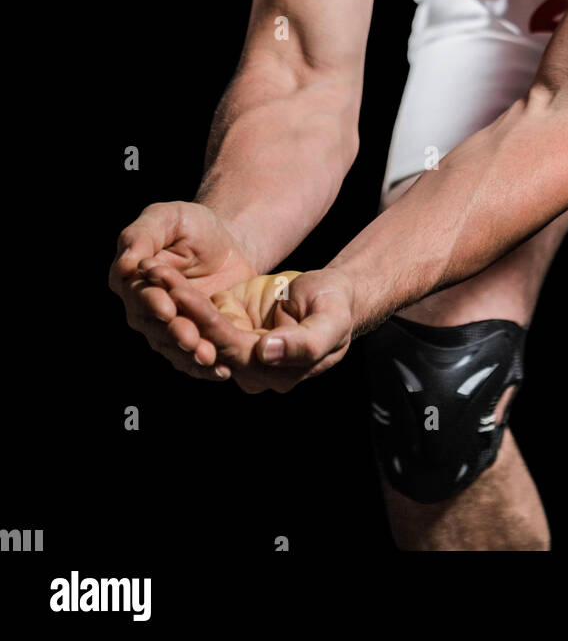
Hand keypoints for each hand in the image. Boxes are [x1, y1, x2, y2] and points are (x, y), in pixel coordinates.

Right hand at [108, 201, 258, 381]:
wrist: (227, 245)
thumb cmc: (193, 225)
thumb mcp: (169, 217)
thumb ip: (144, 234)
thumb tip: (126, 262)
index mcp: (131, 278)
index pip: (137, 293)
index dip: (152, 302)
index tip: (167, 307)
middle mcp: (142, 308)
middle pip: (154, 326)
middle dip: (173, 333)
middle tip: (191, 338)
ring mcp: (165, 328)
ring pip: (172, 346)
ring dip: (188, 355)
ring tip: (208, 358)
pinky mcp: (190, 339)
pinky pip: (192, 358)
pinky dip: (205, 367)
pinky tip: (221, 371)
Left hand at [144, 264, 355, 393]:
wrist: (333, 295)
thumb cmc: (336, 307)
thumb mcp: (331, 322)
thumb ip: (304, 343)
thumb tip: (265, 353)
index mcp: (275, 374)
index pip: (231, 349)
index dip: (206, 322)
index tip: (182, 294)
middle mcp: (250, 369)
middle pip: (206, 341)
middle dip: (180, 309)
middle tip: (157, 278)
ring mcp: (238, 350)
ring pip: (198, 330)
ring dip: (174, 301)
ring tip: (154, 271)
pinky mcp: (230, 329)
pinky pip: (201, 316)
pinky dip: (182, 296)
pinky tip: (163, 275)